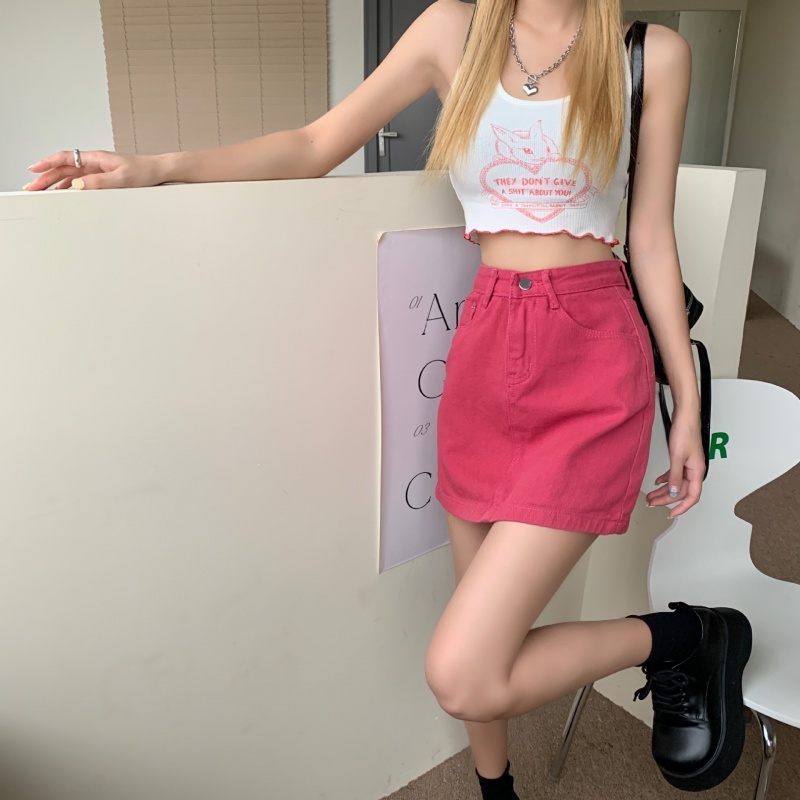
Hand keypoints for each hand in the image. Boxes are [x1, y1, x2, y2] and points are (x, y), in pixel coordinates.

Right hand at [23, 150, 162, 190]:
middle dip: (46, 176)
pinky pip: (81, 179)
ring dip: (56, 181)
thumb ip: (98, 182)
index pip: (65, 158)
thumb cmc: (144, 171)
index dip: (47, 163)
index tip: (34, 170)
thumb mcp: (121, 179)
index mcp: (97, 158)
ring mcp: (98, 169)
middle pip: (64, 167)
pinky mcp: (104, 176)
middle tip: (32, 187)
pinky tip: (64, 192)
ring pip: (71, 173)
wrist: (159, 171)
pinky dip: (69, 185)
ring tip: (42, 191)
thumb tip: (77, 185)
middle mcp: (95, 162)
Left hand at [646, 410, 704, 517]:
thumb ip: (675, 476)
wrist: (685, 416)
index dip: (682, 507)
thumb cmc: (685, 432)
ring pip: (676, 483)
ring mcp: (689, 465)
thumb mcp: (677, 457)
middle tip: (652, 503)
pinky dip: (666, 479)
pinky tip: (657, 481)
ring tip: (651, 495)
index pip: (692, 496)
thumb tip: (672, 492)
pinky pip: (675, 474)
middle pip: (681, 491)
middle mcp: (694, 470)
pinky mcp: (683, 458)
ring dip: (664, 490)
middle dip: (666, 499)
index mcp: (697, 472)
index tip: (671, 514)